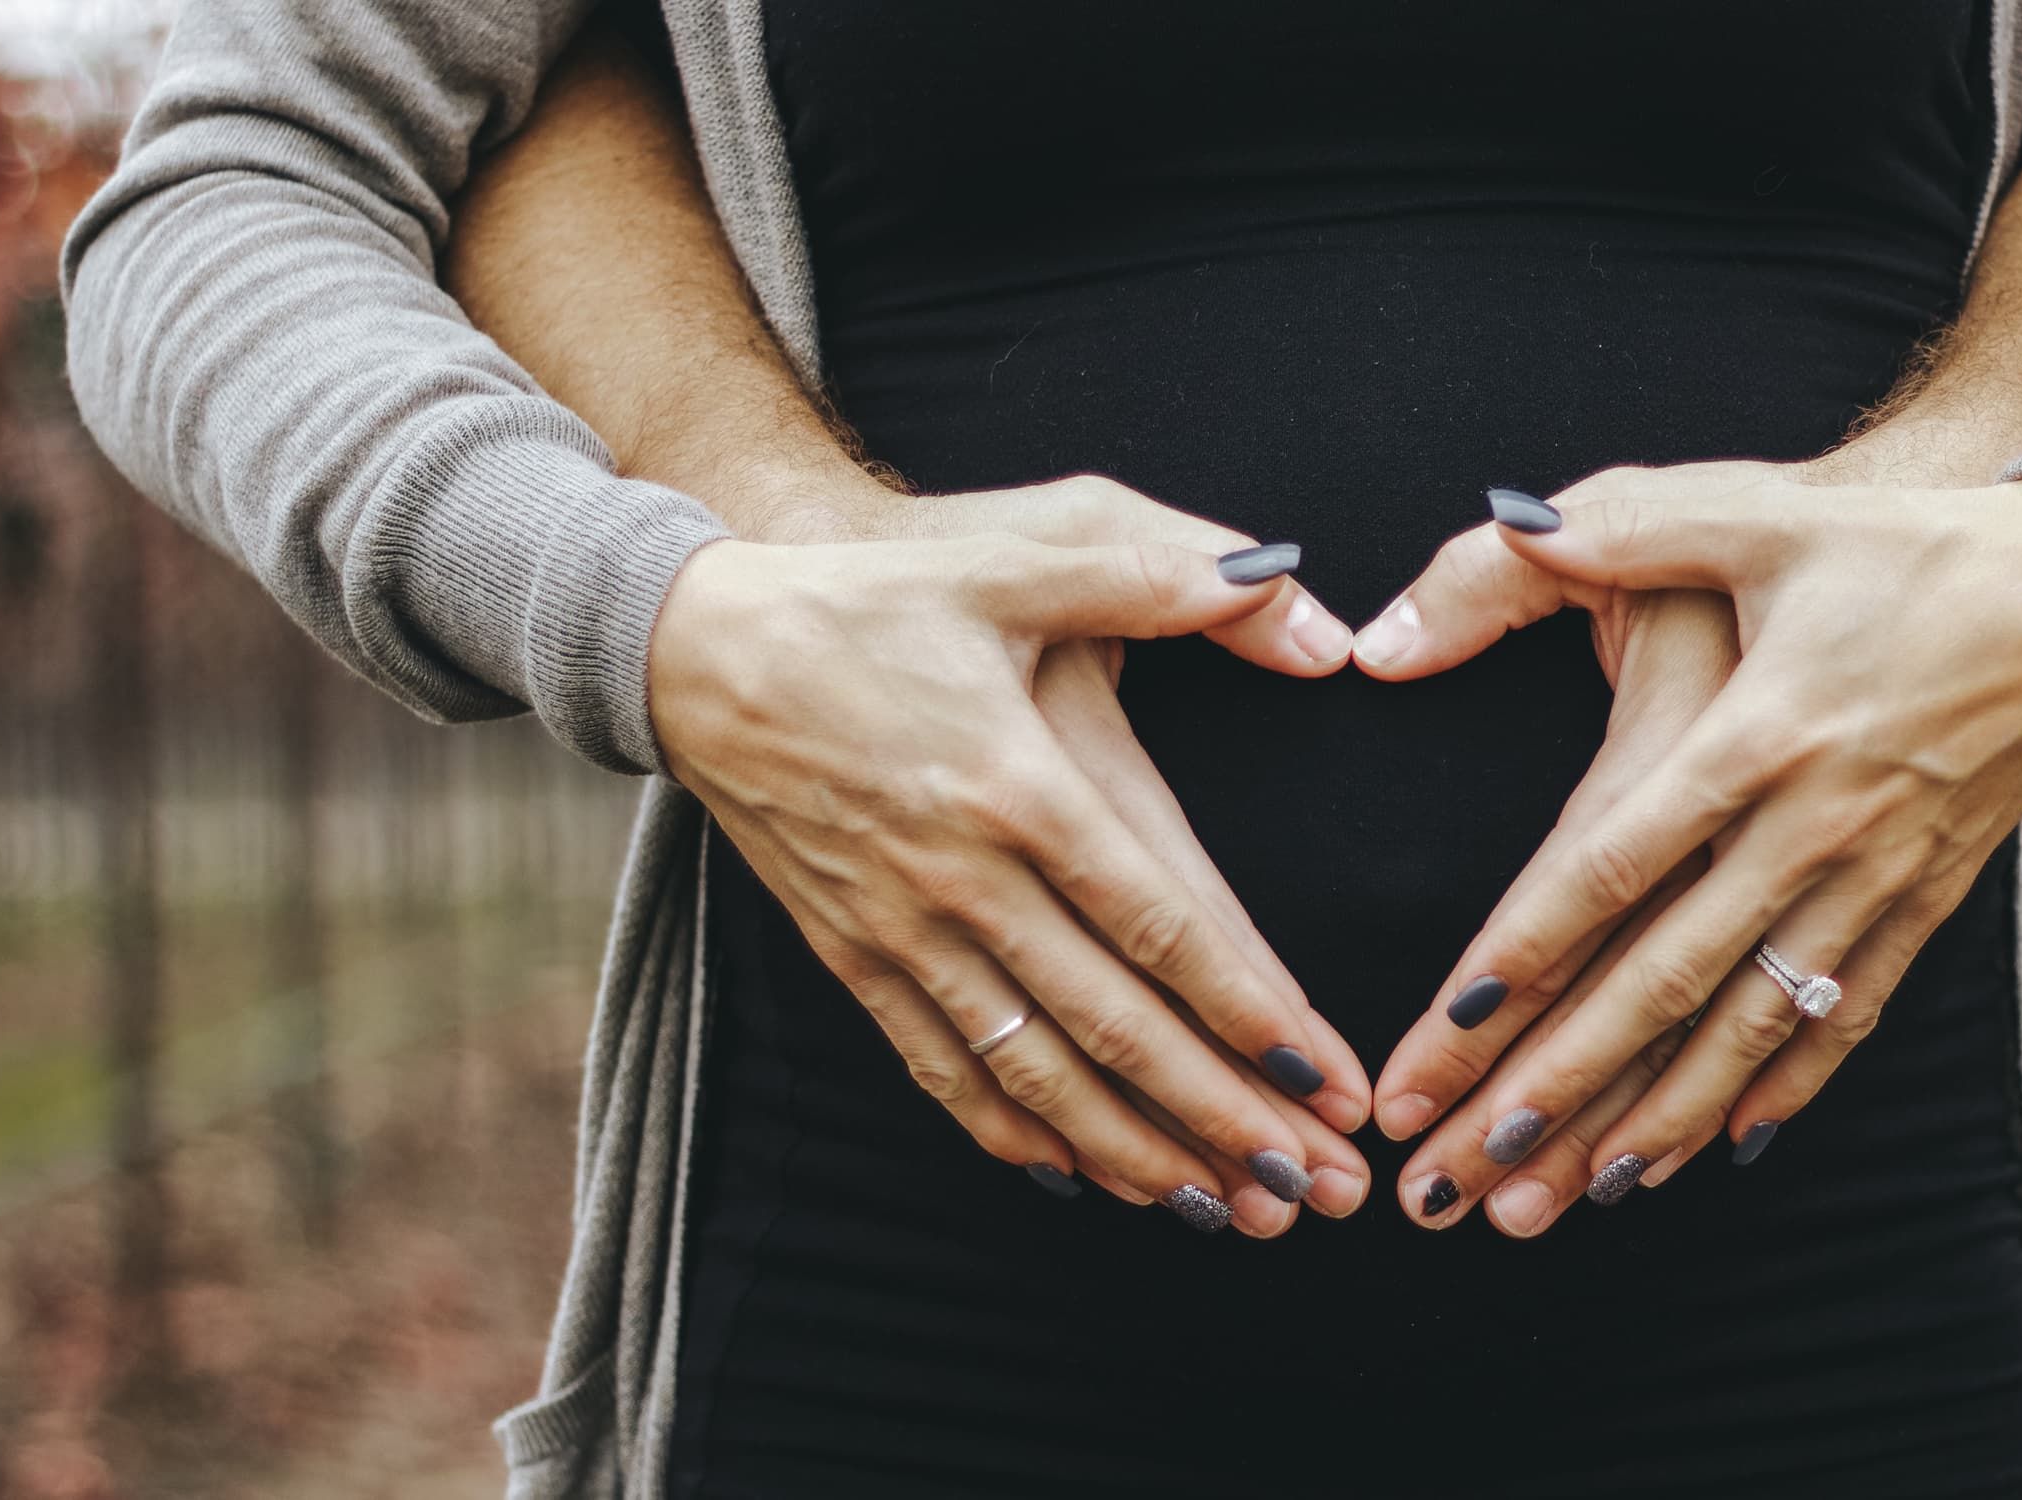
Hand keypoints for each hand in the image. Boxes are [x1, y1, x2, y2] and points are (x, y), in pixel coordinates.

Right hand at [649, 474, 1371, 1235]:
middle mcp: (962, 878)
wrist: (695, 644)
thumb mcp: (1023, 549)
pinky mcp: (852, 955)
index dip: (1250, 1015)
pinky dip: (1016, 1135)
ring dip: (1135, 1152)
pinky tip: (1081, 1178)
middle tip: (1314, 1189)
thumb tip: (1303, 611)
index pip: (1160, 926)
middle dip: (1222, 1119)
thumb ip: (1168, 574)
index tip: (1326, 1082)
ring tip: (1225, 1209)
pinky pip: (943, 1071)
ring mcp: (902, 929)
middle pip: (1114, 1028)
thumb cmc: (876, 594)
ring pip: (1035, 1074)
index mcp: (1019, 784)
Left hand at [1358, 462, 2021, 1229]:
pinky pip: (1845, 1017)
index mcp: (1758, 731)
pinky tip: (1720, 1148)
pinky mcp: (1929, 897)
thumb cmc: (1895, 539)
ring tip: (1565, 1198)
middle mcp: (1816, 823)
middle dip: (1556, 1085)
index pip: (1610, 867)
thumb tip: (1475, 553)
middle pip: (1663, 979)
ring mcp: (1877, 873)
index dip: (1521, 957)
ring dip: (1654, 1120)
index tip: (1441, 1038)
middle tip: (1463, 1174)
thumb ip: (1601, 532)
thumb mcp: (1749, 509)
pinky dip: (1780, 1088)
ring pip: (1748, 1024)